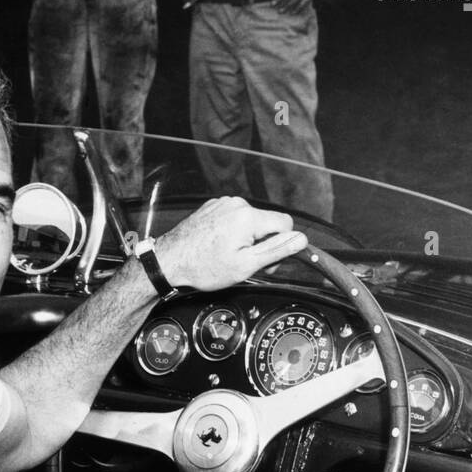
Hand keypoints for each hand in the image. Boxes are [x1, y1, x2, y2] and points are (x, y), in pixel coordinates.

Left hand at [154, 196, 308, 292]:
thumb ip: (277, 251)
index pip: (286, 224)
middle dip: (263, 244)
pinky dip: (233, 233)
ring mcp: (223, 204)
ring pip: (251, 221)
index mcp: (248, 216)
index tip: (268, 261)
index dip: (282, 245)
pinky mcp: (213, 207)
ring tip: (229, 256)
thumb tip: (301, 240)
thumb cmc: (203, 267)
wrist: (170, 261)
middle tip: (246, 264)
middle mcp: (236, 204)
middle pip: (267, 222)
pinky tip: (219, 247)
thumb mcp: (246, 266)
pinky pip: (234, 219)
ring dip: (247, 239)